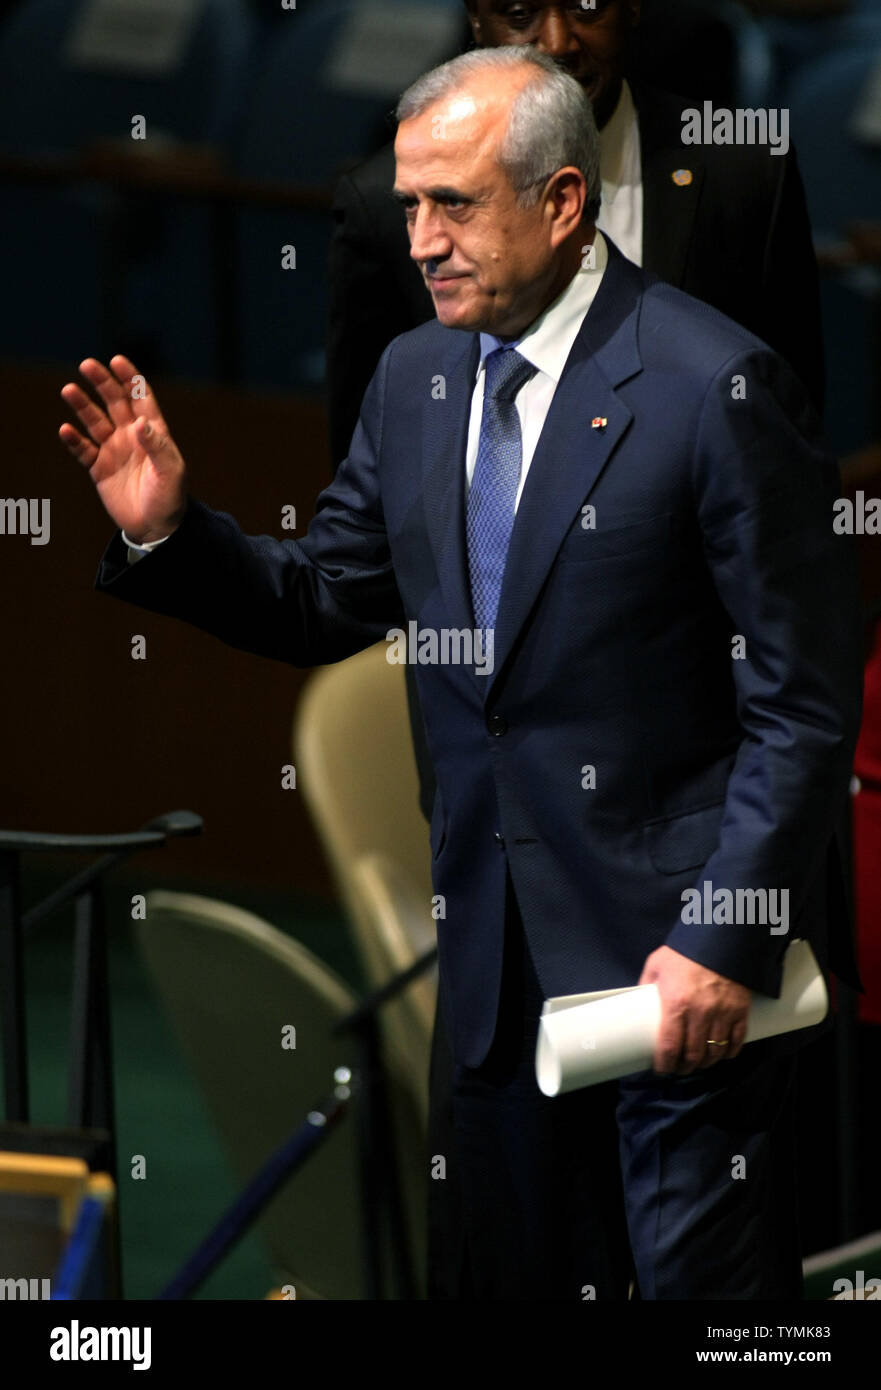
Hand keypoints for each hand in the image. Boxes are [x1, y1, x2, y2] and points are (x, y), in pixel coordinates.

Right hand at [59, 355, 187, 543]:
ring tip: (68, 390)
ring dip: (82, 406)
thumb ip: (157, 446)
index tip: (117, 361)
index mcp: (153, 432)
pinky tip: (66, 430)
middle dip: (102, 382)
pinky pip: (83, 450)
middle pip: (114, 402)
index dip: (130, 378)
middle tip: (87, 365)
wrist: (156, 527)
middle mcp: (131, 436)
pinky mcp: (100, 468)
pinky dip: (74, 440)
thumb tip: (141, 422)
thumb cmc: (170, 498)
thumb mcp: (171, 472)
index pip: (141, 398)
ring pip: (95, 421)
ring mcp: (114, 450)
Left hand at [638, 945, 750, 1075]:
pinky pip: (737, 1041)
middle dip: (685, 1067)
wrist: (720, 937)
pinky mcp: (740, 1010)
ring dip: (706, 1062)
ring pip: (715, 1052)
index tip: (661, 1069)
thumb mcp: (657, 964)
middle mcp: (700, 1013)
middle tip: (679, 1068)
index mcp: (676, 1003)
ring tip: (698, 1063)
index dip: (665, 1063)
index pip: (669, 1046)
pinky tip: (721, 1054)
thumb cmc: (685, 952)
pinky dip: (729, 1052)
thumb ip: (646, 985)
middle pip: (693, 1054)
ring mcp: (723, 1013)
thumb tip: (635, 1002)